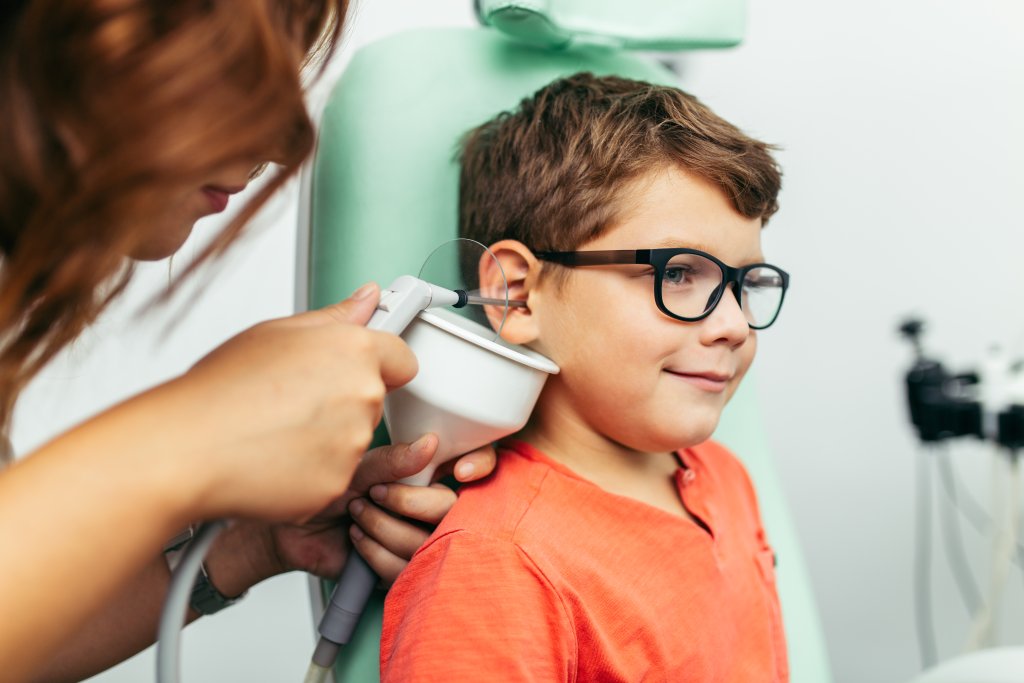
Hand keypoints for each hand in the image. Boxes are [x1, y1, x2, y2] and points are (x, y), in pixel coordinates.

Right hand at [159, 282, 417, 523]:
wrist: (185, 449)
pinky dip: (310, 473)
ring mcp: (353, 443)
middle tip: (292, 401)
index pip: (401, 358)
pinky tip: (273, 459)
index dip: (381, 363)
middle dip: (342, 401)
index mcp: (352, 350)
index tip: (363, 368)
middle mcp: (362, 395)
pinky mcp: (337, 485)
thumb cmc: (219, 390)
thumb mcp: (274, 333)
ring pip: (353, 440)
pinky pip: (334, 477)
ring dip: (326, 439)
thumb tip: (367, 299)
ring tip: (275, 430)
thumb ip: (334, 318)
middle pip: (373, 399)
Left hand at [203, 437, 497, 591]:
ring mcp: (418, 536)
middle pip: (452, 509)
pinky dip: (375, 552)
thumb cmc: (316, 487)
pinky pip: (405, 567)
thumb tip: (430, 444)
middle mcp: (429, 503)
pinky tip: (356, 539)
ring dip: (385, 526)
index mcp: (426, 470)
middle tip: (375, 494)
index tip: (460, 471)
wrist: (281, 529)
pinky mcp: (401, 567)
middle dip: (409, 501)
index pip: (477, 465)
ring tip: (357, 514)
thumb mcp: (353, 466)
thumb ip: (393, 460)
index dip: (479, 466)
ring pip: (428, 541)